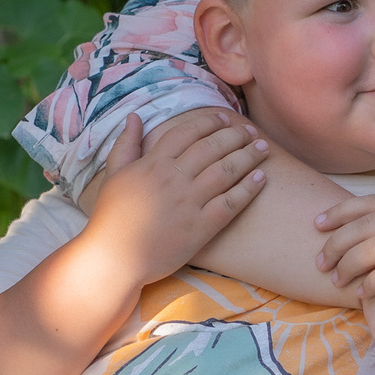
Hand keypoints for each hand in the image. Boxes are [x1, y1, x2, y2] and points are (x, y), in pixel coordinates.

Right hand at [79, 112, 268, 288]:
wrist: (114, 259)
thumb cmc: (111, 217)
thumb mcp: (114, 174)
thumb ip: (126, 143)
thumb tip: (136, 116)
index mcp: (153, 163)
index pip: (188, 132)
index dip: (210, 122)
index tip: (225, 119)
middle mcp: (174, 178)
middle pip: (212, 147)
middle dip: (235, 135)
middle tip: (250, 131)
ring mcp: (189, 203)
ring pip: (226, 171)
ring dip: (248, 156)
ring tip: (263, 148)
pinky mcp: (200, 228)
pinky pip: (230, 203)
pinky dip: (248, 189)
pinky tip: (261, 178)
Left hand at [314, 193, 374, 315]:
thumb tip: (374, 232)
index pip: (371, 204)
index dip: (341, 211)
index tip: (317, 222)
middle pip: (364, 226)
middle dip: (336, 242)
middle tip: (319, 260)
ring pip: (370, 249)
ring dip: (347, 264)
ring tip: (335, 279)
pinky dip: (370, 283)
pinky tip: (361, 293)